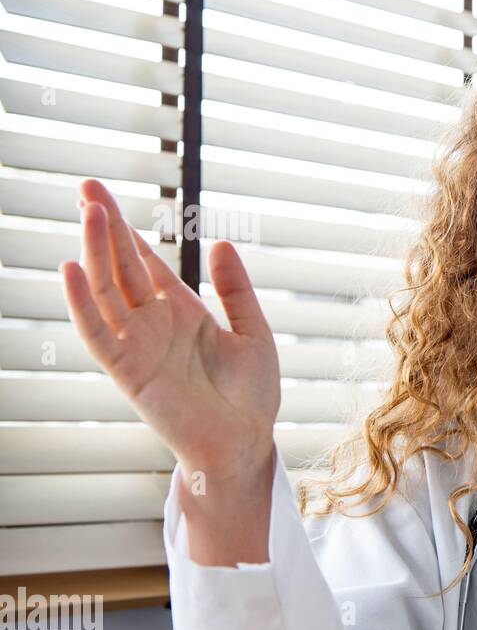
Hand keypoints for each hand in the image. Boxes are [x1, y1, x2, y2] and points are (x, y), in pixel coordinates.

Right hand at [60, 179, 280, 479]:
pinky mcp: (128, 372)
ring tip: (90, 211)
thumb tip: (220, 242)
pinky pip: (97, 334)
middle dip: (103, 228)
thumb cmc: (250, 396)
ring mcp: (137, 346)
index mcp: (180, 311)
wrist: (245, 443)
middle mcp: (152, 324)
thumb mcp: (252, 332)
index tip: (102, 193)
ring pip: (106, 290)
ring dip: (95, 252)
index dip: (125, 229)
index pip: (143, 261)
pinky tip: (72, 270)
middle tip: (86, 186)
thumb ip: (235, 290)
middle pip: (119, 266)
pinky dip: (82, 304)